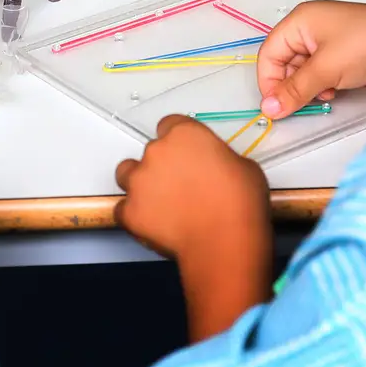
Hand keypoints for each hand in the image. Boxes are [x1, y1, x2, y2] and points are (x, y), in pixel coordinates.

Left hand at [115, 115, 268, 262]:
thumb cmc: (240, 203)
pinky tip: (153, 223)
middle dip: (163, 165)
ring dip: (140, 182)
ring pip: (126, 173)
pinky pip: (122, 209)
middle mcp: (156, 151)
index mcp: (184, 134)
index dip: (178, 142)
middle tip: (182, 185)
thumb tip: (216, 168)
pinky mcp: (130, 211)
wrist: (224, 241)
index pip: (170, 125)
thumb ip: (219, 159)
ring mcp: (139, 181)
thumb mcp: (243, 167)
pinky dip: (134, 215)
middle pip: (151, 150)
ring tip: (159, 201)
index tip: (186, 154)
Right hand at [257, 2, 365, 118]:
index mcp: (300, 20)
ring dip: (310, 87)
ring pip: (305, 70)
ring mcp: (331, 39)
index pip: (269, 53)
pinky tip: (337, 91)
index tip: (274, 107)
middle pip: (286, 62)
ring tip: (325, 95)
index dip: (268, 81)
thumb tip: (269, 109)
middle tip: (302, 104)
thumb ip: (295, 90)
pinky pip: (323, 72)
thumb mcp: (325, 69)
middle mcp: (312, 27)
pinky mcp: (346, 53)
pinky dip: (326, 84)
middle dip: (292, 85)